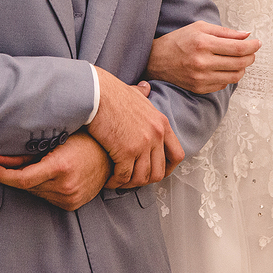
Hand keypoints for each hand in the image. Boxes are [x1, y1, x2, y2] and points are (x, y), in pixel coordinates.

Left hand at [0, 131, 111, 210]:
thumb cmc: (84, 140)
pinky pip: (47, 198)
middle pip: (27, 185)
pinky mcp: (72, 204)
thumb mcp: (54, 139)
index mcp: (61, 167)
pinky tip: (49, 175)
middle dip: (16, 174)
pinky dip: (42, 187)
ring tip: (40, 164)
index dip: (3, 175)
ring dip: (30, 181)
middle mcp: (66, 186)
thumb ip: (25, 153)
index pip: (23, 178)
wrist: (110, 155)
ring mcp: (71, 198)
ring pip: (35, 192)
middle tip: (11, 160)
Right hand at [88, 67, 183, 188]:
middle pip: (159, 172)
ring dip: (128, 184)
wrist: (95, 93)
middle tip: (131, 180)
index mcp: (161, 123)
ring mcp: (143, 144)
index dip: (167, 169)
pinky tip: (108, 180)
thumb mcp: (134, 93)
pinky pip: (123, 177)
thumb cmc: (110, 93)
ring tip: (117, 181)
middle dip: (144, 180)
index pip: (177, 155)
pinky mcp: (126, 151)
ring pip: (141, 178)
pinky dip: (115, 182)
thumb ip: (142, 94)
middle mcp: (156, 135)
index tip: (154, 173)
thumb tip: (146, 88)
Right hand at [145, 21, 259, 93]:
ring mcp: (201, 78)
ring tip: (239, 60)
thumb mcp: (200, 28)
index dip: (253, 46)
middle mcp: (203, 62)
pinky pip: (224, 84)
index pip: (238, 47)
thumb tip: (246, 35)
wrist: (156, 60)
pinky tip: (224, 68)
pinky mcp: (200, 88)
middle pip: (240, 63)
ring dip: (242, 68)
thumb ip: (225, 32)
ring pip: (235, 76)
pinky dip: (229, 76)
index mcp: (203, 43)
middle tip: (251, 51)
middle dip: (251, 56)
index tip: (258, 43)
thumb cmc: (178, 41)